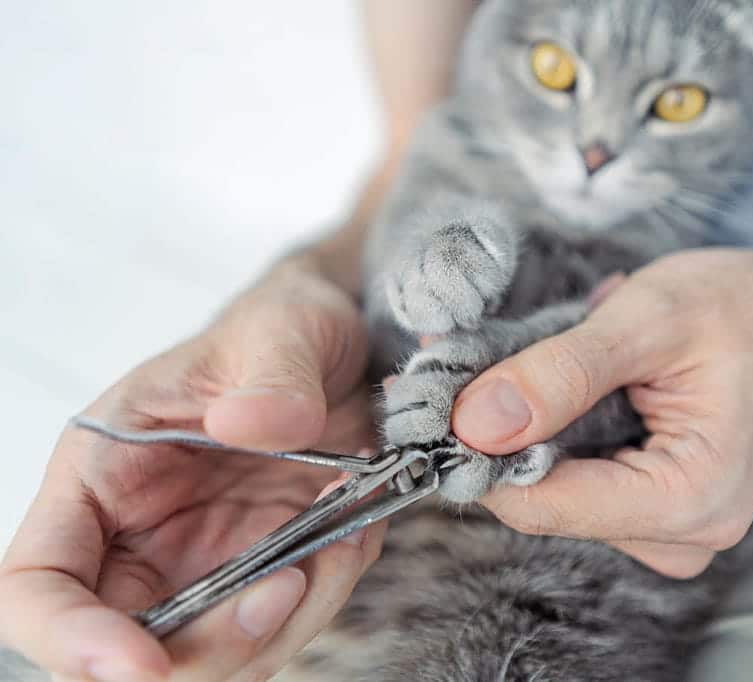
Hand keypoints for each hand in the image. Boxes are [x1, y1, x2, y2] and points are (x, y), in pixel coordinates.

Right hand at [0, 265, 382, 681]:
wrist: (340, 347)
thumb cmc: (281, 329)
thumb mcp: (279, 330)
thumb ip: (270, 375)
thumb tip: (251, 424)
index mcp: (103, 474)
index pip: (39, 584)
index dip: (71, 639)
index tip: (141, 665)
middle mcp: (142, 536)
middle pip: (137, 646)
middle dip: (215, 641)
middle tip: (291, 584)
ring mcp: (206, 563)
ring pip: (222, 654)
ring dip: (290, 619)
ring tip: (342, 534)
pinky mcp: (265, 573)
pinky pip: (288, 623)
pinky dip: (328, 593)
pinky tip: (355, 529)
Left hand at [450, 250, 752, 577]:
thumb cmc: (741, 309)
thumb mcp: (648, 319)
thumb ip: (561, 373)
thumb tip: (475, 423)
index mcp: (692, 497)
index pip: (545, 504)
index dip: (477, 454)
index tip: (435, 397)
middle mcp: (683, 535)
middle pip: (543, 503)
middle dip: (497, 435)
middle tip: (471, 362)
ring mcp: (669, 531)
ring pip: (551, 493)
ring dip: (522, 431)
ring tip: (530, 361)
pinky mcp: (653, 511)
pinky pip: (574, 483)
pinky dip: (549, 436)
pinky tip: (557, 388)